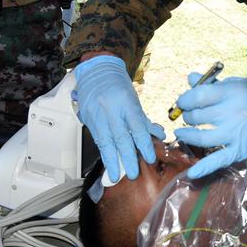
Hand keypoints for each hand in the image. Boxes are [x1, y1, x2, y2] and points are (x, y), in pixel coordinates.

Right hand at [71, 55, 161, 181]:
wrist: (96, 71)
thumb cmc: (117, 85)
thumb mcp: (134, 100)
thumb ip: (143, 120)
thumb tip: (158, 135)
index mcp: (127, 103)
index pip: (137, 128)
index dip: (144, 145)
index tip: (149, 158)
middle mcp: (111, 110)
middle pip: (121, 138)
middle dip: (128, 158)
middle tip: (133, 173)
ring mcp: (98, 115)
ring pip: (106, 142)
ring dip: (112, 160)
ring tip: (116, 175)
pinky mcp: (88, 119)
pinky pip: (97, 139)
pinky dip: (104, 152)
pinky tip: (108, 162)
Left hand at [174, 74, 246, 178]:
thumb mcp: (238, 84)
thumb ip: (213, 83)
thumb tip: (190, 78)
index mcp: (233, 92)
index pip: (198, 96)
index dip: (185, 100)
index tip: (183, 102)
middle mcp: (234, 112)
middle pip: (197, 116)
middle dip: (187, 116)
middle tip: (188, 115)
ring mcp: (236, 133)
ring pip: (201, 137)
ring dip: (187, 135)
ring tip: (182, 132)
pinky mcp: (240, 150)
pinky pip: (219, 160)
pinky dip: (204, 168)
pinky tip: (192, 172)